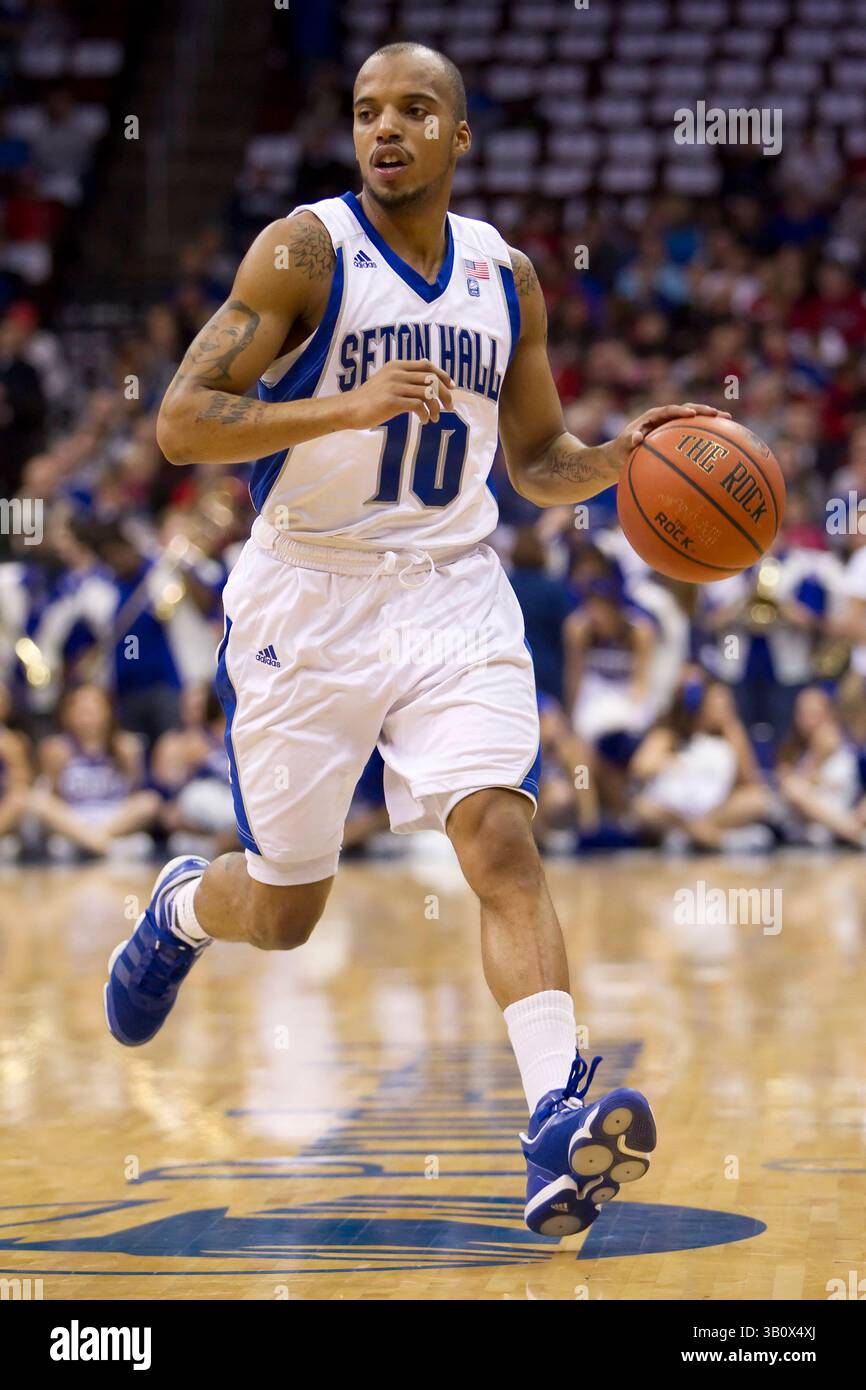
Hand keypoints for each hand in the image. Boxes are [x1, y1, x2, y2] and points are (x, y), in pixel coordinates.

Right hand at [343, 359, 454, 428]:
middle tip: (450, 406)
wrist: (350, 409)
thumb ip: (403, 377)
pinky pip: (418, 406)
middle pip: (431, 379)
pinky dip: (425, 414)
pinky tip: (424, 421)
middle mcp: (397, 373)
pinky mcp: (392, 401)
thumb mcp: (386, 380)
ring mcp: (395, 386)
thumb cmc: (369, 398)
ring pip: (427, 393)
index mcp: (397, 365)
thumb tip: (425, 378)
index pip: (427, 366)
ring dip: (436, 407)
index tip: (452, 386)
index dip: (442, 375)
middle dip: (445, 393)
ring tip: (435, 417)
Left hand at [602, 402, 732, 476]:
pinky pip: (694, 432)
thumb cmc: (621, 450)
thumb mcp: (622, 445)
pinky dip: (707, 434)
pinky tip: (723, 443)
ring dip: (710, 420)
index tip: (692, 414)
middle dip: (703, 411)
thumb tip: (637, 438)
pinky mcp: (677, 436)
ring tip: (729, 421)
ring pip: (695, 420)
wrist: (622, 454)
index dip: (681, 411)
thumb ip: (629, 440)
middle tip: (718, 415)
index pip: (670, 410)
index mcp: (653, 416)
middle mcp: (665, 418)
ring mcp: (673, 426)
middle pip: (688, 410)